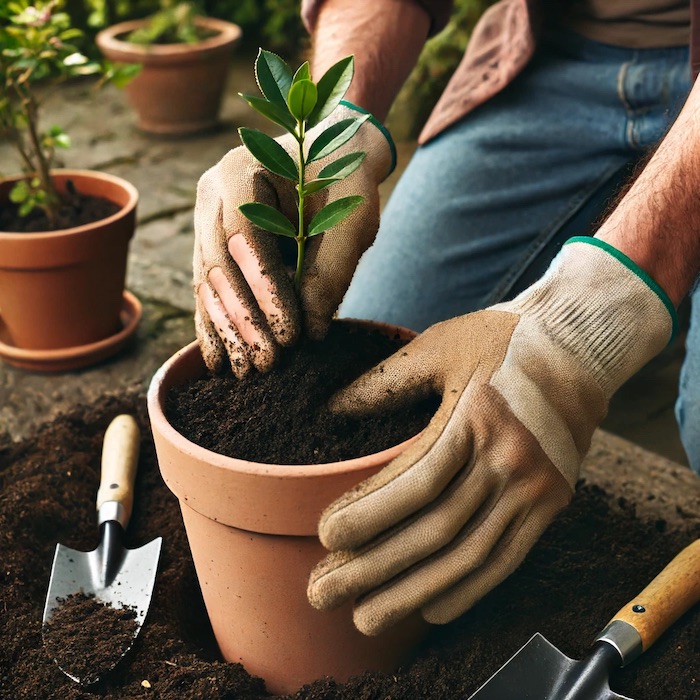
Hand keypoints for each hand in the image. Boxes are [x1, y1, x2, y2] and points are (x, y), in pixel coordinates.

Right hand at [193, 103, 393, 375]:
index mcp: (241, 172)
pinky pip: (208, 290)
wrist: (331, 155)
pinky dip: (216, 325)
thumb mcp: (350, 220)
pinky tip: (222, 360)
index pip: (245, 238)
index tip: (291, 335)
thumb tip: (310, 335)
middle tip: (269, 364)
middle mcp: (211, 196)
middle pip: (219, 266)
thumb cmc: (344, 180)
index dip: (265, 291)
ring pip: (208, 285)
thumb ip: (331, 272)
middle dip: (245, 320)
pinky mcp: (210, 246)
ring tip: (246, 373)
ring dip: (228, 331)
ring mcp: (204, 221)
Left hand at [307, 238, 674, 634]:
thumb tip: (330, 411)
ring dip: (414, 592)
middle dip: (375, 566)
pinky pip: (508, 559)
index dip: (370, 514)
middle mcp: (508, 459)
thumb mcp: (439, 344)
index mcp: (476, 416)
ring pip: (469, 556)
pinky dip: (469, 589)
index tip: (327, 537)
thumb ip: (384, 381)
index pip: (416, 480)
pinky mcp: (550, 503)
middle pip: (436, 528)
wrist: (580, 345)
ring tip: (366, 617)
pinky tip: (430, 609)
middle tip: (323, 592)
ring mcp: (533, 487)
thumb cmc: (502, 339)